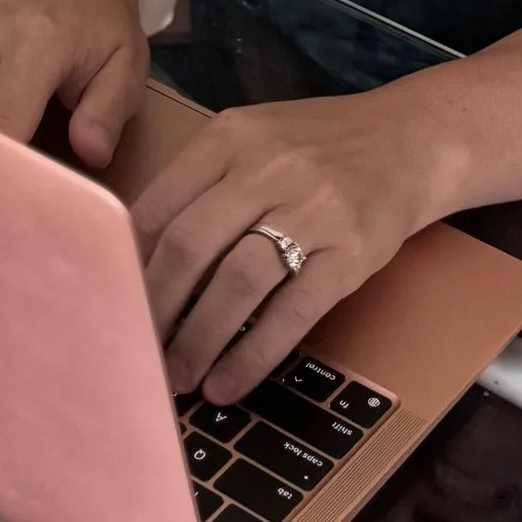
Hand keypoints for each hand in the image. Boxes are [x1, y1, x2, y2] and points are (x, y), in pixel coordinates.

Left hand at [131, 88, 448, 400]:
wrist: (413, 141)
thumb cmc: (318, 147)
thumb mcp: (253, 140)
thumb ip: (200, 184)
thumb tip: (137, 261)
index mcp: (229, 138)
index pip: (158, 206)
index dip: (126, 265)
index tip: (108, 305)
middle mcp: (267, 168)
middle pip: (189, 246)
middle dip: (154, 308)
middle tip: (134, 350)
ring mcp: (313, 210)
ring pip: (236, 283)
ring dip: (199, 340)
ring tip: (177, 378)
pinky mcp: (352, 253)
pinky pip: (292, 312)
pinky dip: (254, 354)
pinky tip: (228, 384)